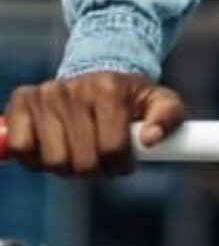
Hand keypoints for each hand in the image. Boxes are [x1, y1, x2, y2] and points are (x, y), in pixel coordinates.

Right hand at [4, 73, 184, 176]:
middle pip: (83, 161)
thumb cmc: (129, 97)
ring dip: (68, 169)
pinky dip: (36, 160)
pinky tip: (52, 149)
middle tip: (102, 160)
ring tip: (79, 153)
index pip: (112, 149)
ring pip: (53, 161)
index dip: (120, 166)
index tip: (124, 162)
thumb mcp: (158, 101)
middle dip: (96, 171)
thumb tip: (151, 139)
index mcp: (109, 88)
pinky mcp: (22, 102)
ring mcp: (46, 94)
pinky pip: (22, 148)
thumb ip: (169, 117)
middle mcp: (75, 88)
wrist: (98, 74)